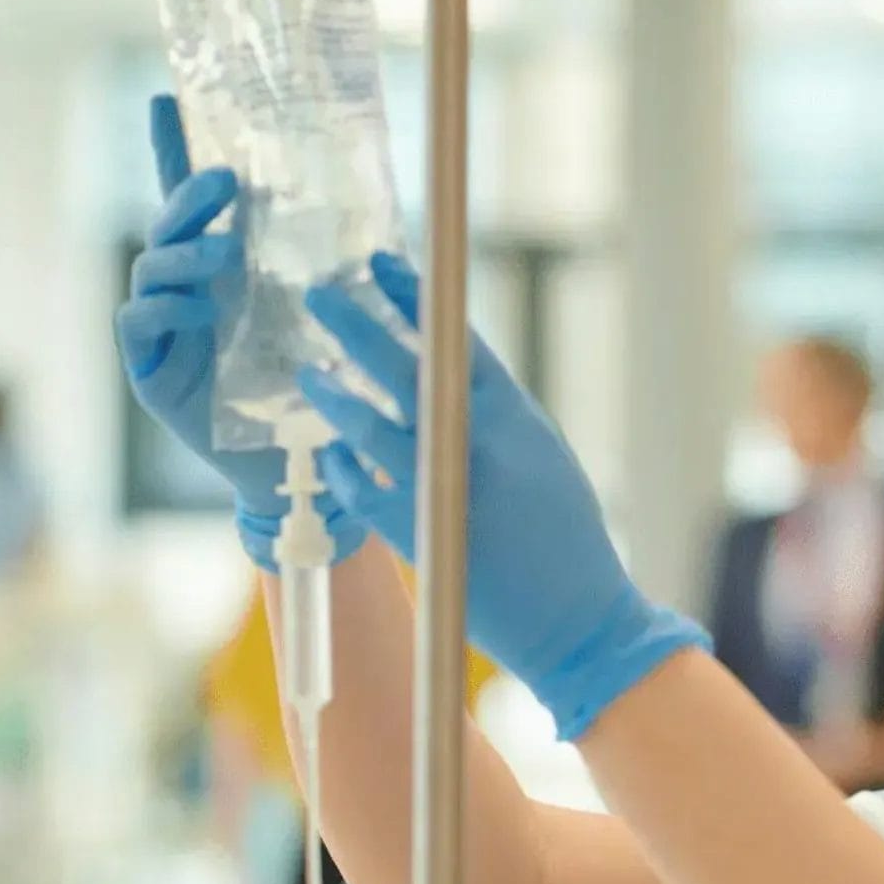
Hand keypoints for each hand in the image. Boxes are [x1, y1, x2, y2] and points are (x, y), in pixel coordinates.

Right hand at [115, 94, 364, 568]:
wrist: (300, 467)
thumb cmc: (316, 387)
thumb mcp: (330, 320)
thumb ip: (334, 273)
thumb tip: (389, 223)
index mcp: (227, 268)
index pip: (196, 200)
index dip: (177, 150)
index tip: (164, 96)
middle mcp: (188, 289)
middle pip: (171, 226)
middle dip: (190, 199)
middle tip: (224, 184)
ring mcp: (165, 326)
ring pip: (152, 270)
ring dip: (183, 255)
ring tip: (221, 255)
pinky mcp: (151, 369)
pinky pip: (140, 326)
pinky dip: (163, 309)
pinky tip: (194, 305)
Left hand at [297, 255, 708, 739]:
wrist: (576, 619)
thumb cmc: (565, 541)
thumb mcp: (544, 458)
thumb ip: (498, 418)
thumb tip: (452, 384)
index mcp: (514, 417)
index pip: (455, 339)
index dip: (413, 298)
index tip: (381, 264)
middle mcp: (476, 443)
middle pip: (405, 368)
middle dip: (358, 326)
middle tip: (319, 294)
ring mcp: (442, 486)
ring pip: (369, 427)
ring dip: (334, 397)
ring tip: (307, 374)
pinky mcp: (416, 533)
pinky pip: (359, 488)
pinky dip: (339, 467)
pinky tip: (326, 455)